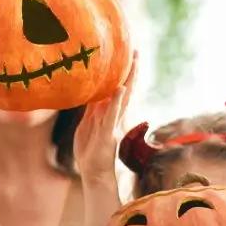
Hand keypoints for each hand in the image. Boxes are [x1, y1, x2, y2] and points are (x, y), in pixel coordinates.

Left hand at [73, 52, 136, 180]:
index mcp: (110, 114)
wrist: (94, 173)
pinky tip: (119, 89)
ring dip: (129, 80)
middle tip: (137, 52)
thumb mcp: (88, 125)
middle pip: (126, 90)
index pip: (118, 89)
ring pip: (123, 98)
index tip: (128, 56)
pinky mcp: (109, 133)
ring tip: (134, 63)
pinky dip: (116, 101)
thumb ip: (92, 109)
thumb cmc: (90, 151)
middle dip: (132, 72)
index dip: (123, 74)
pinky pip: (112, 115)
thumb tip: (92, 93)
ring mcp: (114, 124)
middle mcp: (116, 116)